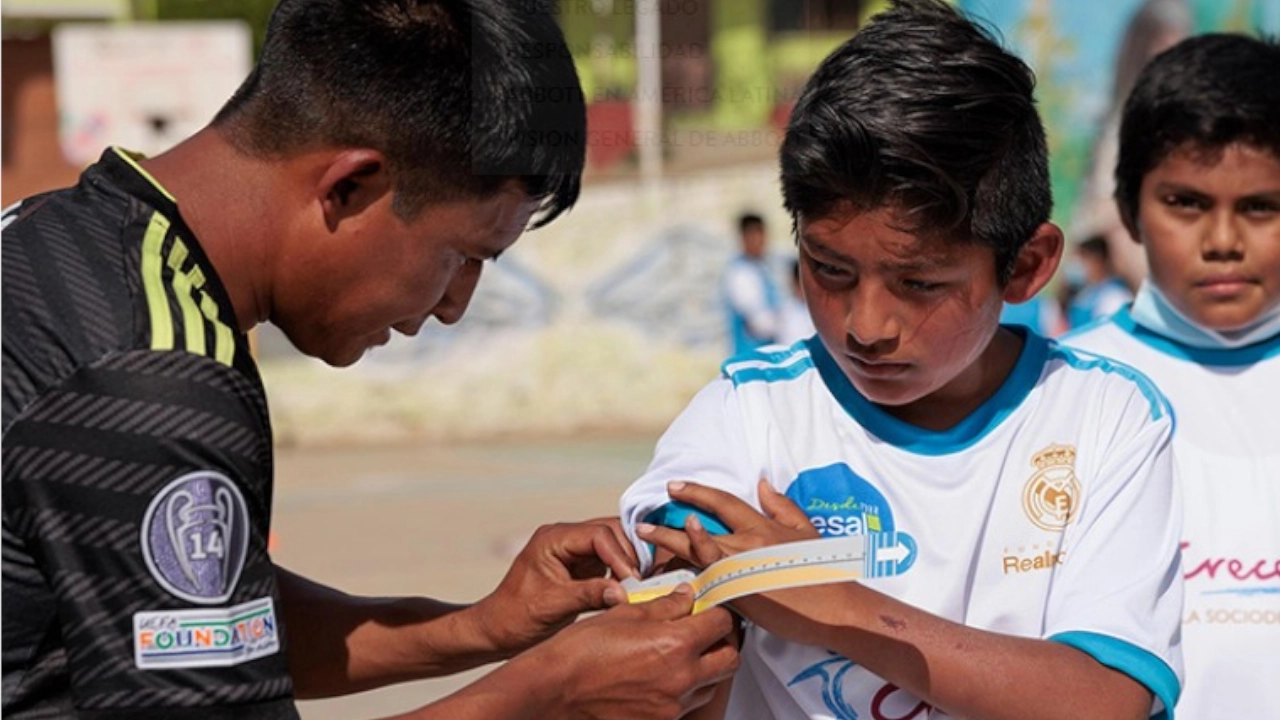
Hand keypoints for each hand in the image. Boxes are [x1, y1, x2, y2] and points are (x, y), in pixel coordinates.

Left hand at [473, 518, 639, 654]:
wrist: (498, 630)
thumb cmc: (515, 616)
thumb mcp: (552, 606)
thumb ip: (588, 595)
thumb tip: (624, 593)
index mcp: (553, 538)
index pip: (598, 535)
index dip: (620, 556)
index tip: (632, 582)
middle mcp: (565, 538)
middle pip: (611, 532)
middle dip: (628, 556)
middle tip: (640, 584)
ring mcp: (574, 551)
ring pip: (614, 544)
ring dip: (628, 563)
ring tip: (638, 587)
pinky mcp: (581, 566)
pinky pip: (610, 561)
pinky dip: (622, 572)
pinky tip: (630, 589)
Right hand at [529, 586, 739, 719]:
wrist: (553, 692)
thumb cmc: (580, 651)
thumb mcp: (624, 614)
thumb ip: (663, 605)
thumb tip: (686, 595)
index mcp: (675, 645)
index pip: (722, 623)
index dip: (718, 610)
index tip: (709, 607)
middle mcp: (681, 679)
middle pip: (729, 658)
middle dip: (722, 641)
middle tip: (705, 631)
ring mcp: (672, 707)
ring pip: (712, 685)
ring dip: (705, 668)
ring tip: (681, 655)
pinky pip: (687, 706)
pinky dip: (684, 691)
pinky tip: (663, 678)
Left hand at [638, 480, 853, 645]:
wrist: (835, 607)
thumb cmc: (824, 571)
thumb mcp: (805, 530)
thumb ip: (781, 507)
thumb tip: (761, 483)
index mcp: (762, 526)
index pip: (723, 502)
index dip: (697, 492)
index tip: (674, 486)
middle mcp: (747, 543)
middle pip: (700, 526)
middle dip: (670, 520)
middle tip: (644, 516)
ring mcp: (740, 570)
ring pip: (696, 552)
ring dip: (668, 542)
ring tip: (644, 535)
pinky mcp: (739, 596)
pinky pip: (705, 582)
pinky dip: (686, 575)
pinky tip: (666, 571)